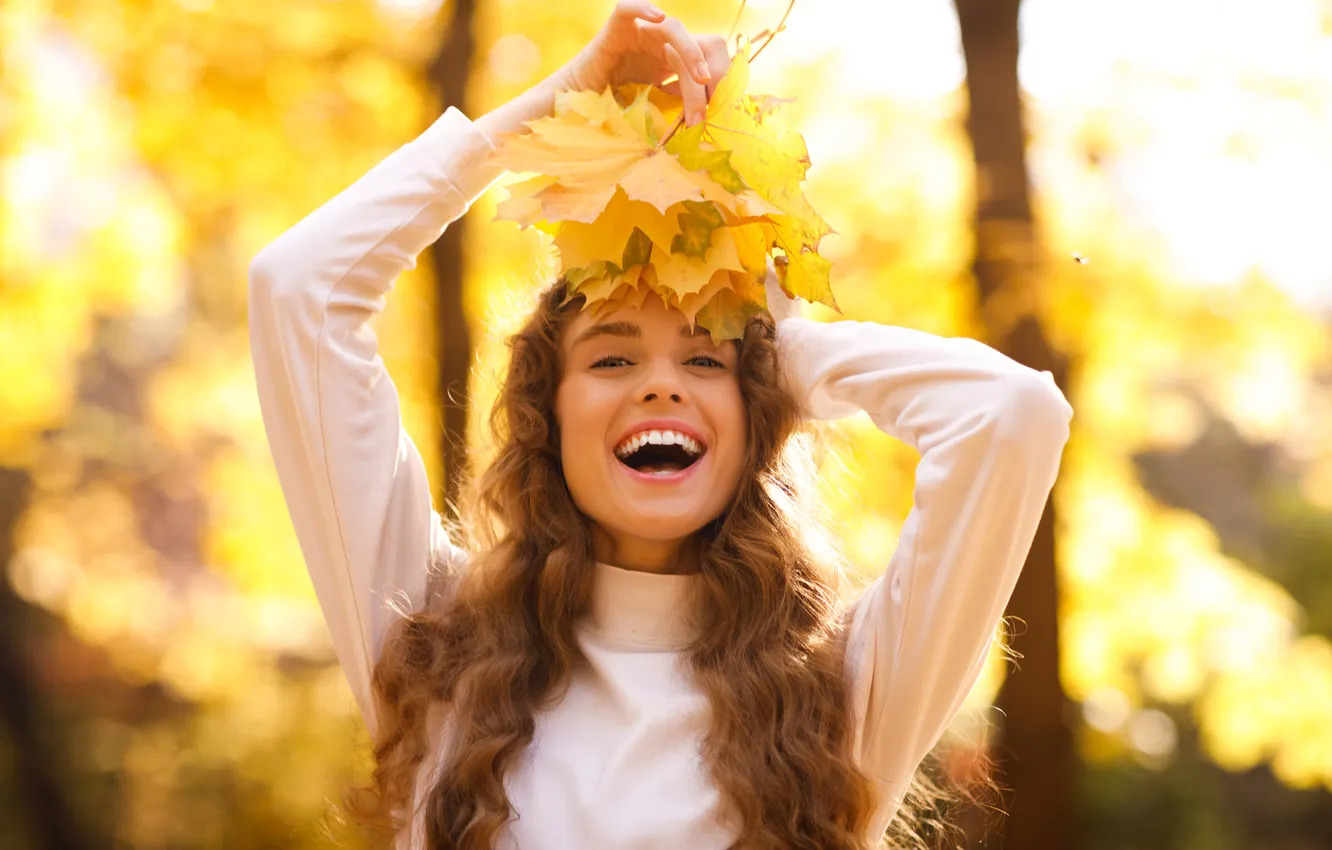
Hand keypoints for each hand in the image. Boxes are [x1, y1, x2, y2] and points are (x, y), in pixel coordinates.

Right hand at [557, 1, 731, 126]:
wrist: (575, 110)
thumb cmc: (611, 114)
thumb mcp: (653, 112)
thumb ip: (676, 108)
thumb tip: (707, 121)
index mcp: (670, 62)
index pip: (705, 60)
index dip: (717, 79)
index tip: (718, 110)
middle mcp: (658, 44)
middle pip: (696, 44)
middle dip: (710, 70)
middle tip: (712, 103)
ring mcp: (638, 34)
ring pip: (673, 28)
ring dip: (690, 51)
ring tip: (699, 77)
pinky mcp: (614, 30)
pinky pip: (629, 9)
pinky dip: (643, 7)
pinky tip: (657, 16)